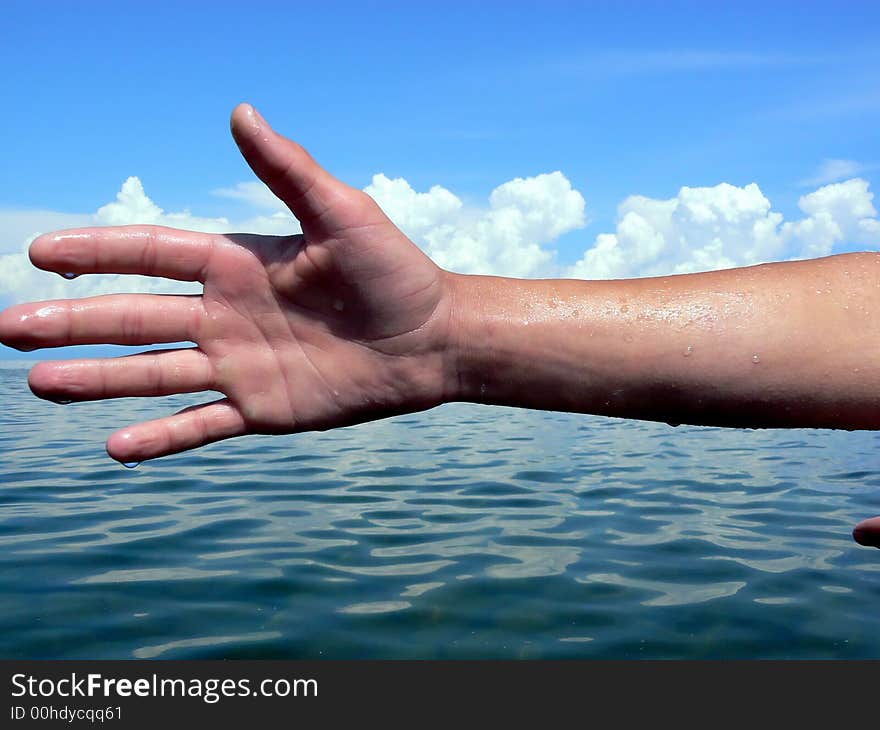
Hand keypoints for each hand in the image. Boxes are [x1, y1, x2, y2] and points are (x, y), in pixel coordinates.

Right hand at [0, 104, 457, 463]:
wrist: (433, 340)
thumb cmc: (394, 272)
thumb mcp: (343, 213)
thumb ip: (289, 170)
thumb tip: (240, 111)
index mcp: (238, 264)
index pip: (152, 254)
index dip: (97, 253)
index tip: (41, 253)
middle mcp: (227, 315)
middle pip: (134, 317)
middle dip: (72, 322)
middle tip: (7, 326)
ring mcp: (240, 366)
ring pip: (153, 372)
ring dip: (97, 379)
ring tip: (39, 383)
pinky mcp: (263, 409)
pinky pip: (200, 423)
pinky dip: (161, 436)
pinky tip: (115, 448)